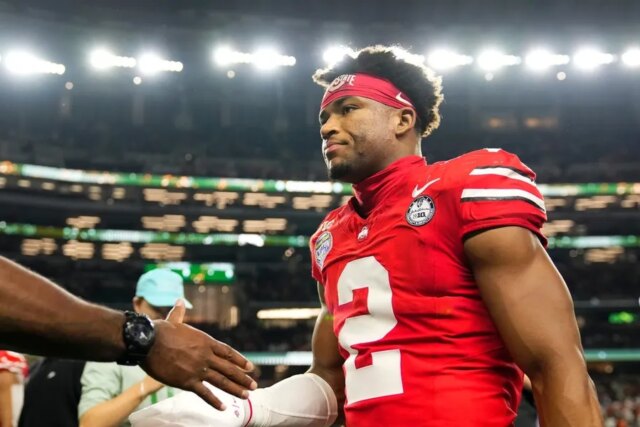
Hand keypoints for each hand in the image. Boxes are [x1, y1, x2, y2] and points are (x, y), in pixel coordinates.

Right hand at [140, 300, 256, 409]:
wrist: (148, 342)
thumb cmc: (160, 331)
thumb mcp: (174, 320)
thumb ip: (179, 313)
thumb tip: (179, 301)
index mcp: (205, 342)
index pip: (228, 353)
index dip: (240, 360)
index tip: (250, 368)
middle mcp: (206, 356)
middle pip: (229, 369)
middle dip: (242, 378)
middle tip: (253, 386)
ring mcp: (198, 369)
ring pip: (221, 381)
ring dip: (235, 389)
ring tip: (246, 395)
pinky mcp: (187, 381)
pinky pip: (204, 393)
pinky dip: (214, 401)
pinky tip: (223, 407)